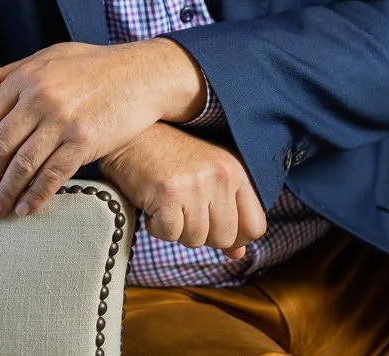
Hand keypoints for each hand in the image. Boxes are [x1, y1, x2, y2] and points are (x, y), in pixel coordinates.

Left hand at [0, 38, 206, 218]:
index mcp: (26, 76)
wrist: (143, 74)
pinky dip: (35, 196)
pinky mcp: (84, 140)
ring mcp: (62, 119)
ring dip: (4, 193)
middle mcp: (40, 97)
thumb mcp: (47, 58)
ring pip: (22, 165)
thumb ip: (5, 74)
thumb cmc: (93, 66)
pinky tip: (25, 209)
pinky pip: (52, 175)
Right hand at [101, 123, 267, 260]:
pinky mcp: (169, 194)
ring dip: (178, 229)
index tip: (215, 226)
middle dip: (203, 234)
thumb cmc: (170, 157)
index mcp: (235, 170)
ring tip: (169, 201)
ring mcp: (195, 184)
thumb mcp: (207, 177)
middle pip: (225, 238)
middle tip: (185, 209)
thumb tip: (239, 253)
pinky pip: (170, 235)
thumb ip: (228, 213)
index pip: (256, 226)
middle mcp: (220, 175)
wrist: (132, 136)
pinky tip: (154, 202)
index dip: (236, 237)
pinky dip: (157, 226)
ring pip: (196, 240)